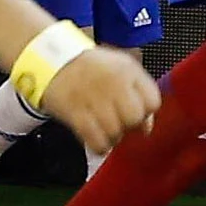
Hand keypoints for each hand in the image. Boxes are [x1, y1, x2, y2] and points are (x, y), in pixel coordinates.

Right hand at [38, 41, 163, 147]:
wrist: (52, 60)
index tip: (136, 112)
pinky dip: (99, 146)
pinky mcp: (75, 114)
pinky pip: (97, 141)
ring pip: (116, 133)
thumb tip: (147, 126)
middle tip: (118, 122)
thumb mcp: (120, 68)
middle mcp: (113, 84)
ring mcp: (93, 99)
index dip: (146, 111)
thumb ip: (139, 92)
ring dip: (112, 137)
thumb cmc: (89, 67)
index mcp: (127, 70)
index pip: (153, 101)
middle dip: (128, 125)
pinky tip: (95, 139)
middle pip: (135, 118)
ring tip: (104, 129)